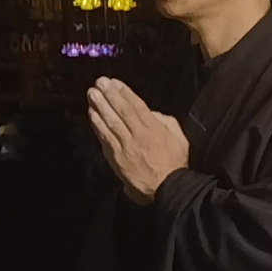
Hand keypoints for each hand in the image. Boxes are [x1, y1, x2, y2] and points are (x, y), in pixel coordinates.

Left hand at [85, 78, 191, 201]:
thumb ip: (166, 122)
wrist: (166, 188)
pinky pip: (105, 137)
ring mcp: (125, 146)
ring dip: (100, 106)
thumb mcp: (179, 139)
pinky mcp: (116, 157)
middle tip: (99, 82)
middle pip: (121, 111)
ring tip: (92, 94)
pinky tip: (92, 114)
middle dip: (109, 95)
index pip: (137, 106)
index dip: (124, 93)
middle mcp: (138, 135)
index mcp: (155, 129)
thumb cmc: (174, 163)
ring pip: (110, 122)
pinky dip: (97, 125)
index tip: (115, 82)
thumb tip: (152, 113)